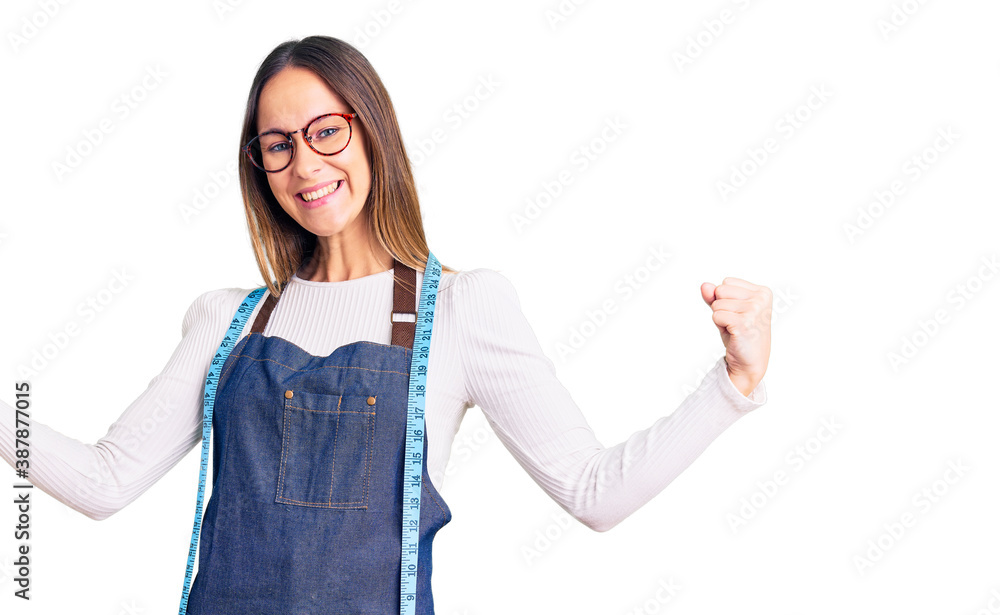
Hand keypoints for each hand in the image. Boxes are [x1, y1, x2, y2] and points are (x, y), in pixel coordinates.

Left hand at [700, 277, 771, 396]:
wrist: (748, 362)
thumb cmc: (740, 335)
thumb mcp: (727, 310)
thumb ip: (715, 296)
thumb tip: (704, 285)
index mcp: (762, 292)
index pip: (726, 282)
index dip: (725, 299)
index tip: (738, 314)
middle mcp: (761, 298)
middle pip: (720, 290)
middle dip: (721, 307)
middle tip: (735, 323)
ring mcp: (754, 309)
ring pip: (717, 304)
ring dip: (721, 318)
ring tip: (735, 329)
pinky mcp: (744, 322)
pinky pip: (716, 315)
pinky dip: (720, 325)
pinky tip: (734, 333)